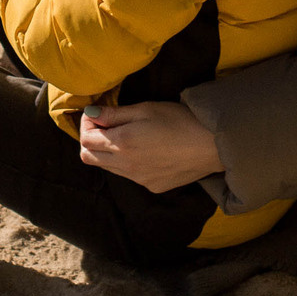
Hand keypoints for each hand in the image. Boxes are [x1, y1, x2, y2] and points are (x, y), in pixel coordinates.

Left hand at [78, 100, 224, 192]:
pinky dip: (126, 163)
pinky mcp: (151, 186)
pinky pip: (128, 175)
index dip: (86, 125)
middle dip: (90, 141)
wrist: (211, 144)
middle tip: (104, 126)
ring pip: (108, 168)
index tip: (96, 115)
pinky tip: (145, 150)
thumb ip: (115, 114)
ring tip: (126, 136)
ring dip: (107, 152)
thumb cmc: (180, 120)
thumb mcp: (145, 109)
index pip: (85, 140)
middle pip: (89, 158)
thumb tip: (91, 113)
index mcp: (122, 143)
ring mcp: (138, 179)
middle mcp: (126, 165)